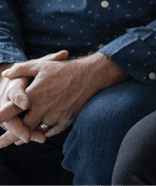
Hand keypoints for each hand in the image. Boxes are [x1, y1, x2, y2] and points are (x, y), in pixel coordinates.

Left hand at [0, 51, 123, 145]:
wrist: (92, 75)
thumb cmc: (65, 69)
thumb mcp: (42, 65)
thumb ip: (22, 69)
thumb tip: (6, 73)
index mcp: (33, 95)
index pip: (10, 112)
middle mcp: (43, 108)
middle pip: (22, 130)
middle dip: (10, 138)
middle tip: (0, 144)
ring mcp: (55, 115)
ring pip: (37, 131)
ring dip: (28, 135)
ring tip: (19, 139)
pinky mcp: (66, 120)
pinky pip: (52, 131)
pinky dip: (45, 132)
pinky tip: (40, 133)